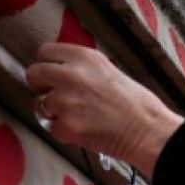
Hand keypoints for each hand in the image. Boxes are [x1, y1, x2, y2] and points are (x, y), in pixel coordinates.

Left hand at [25, 43, 182, 178]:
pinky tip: (84, 132)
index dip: (48, 65)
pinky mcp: (66, 125)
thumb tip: (61, 75)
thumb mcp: (109, 72)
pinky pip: (52, 129)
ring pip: (40, 104)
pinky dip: (65, 133)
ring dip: (54, 113)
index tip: (52, 75)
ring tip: (78, 118)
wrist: (149, 132)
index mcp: (83, 57)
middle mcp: (70, 74)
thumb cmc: (138, 105)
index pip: (45, 52)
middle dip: (41, 86)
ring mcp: (65, 100)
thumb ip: (83, 70)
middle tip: (56, 97)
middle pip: (34, 73)